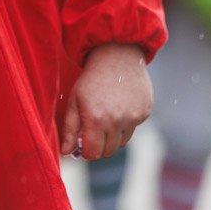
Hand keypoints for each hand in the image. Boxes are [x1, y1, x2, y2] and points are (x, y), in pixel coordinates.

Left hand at [59, 43, 151, 158]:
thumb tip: (65, 152)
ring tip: (106, 115)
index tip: (83, 144)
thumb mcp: (74, 100)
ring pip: (121, 143)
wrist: (117, 56)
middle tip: (94, 129)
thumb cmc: (91, 79)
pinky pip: (132, 129)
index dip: (86, 152)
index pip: (92, 153)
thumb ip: (69, 129)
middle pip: (108, 151)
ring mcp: (133, 118)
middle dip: (99, 145)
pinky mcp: (145, 113)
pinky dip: (125, 124)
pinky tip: (119, 106)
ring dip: (112, 136)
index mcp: (96, 119)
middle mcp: (116, 121)